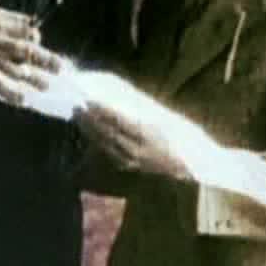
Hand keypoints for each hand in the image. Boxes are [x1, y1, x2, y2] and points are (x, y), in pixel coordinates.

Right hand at [0, 7, 61, 104]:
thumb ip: (15, 19)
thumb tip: (35, 23)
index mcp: (0, 23)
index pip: (27, 32)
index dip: (36, 38)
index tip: (38, 43)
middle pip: (25, 51)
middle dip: (45, 60)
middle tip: (60, 68)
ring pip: (14, 70)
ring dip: (32, 79)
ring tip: (46, 86)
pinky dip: (10, 94)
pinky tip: (23, 101)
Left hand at [74, 101, 192, 180]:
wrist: (187, 166)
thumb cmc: (179, 138)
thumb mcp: (166, 120)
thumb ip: (144, 111)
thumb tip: (119, 99)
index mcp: (148, 134)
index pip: (119, 121)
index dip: (102, 111)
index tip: (89, 100)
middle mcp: (137, 149)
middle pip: (108, 132)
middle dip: (91, 119)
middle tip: (78, 104)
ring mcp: (131, 159)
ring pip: (105, 142)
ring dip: (90, 128)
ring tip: (78, 114)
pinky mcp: (128, 164)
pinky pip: (107, 151)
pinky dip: (96, 139)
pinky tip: (89, 130)